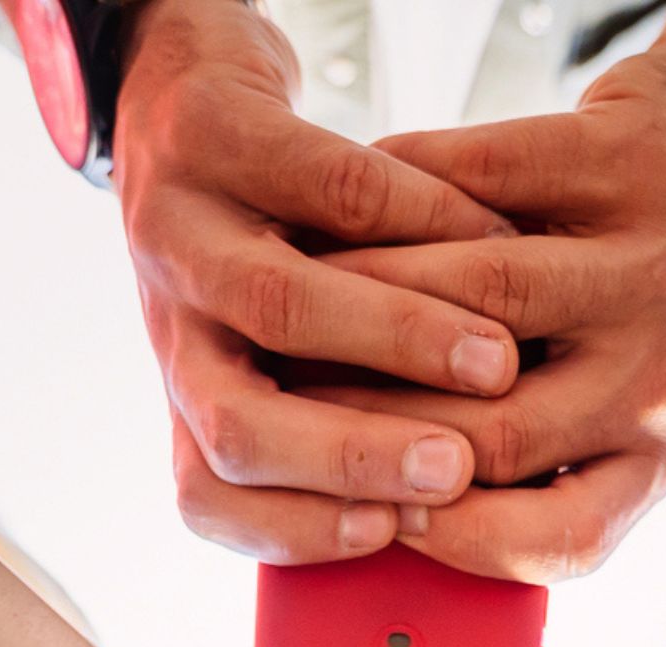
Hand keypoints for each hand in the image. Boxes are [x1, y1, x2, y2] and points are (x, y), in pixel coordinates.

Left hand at [109, 0, 521, 565]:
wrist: (194, 95)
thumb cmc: (268, 248)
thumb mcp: (278, 355)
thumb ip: (340, 426)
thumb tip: (462, 506)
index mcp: (189, 396)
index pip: (207, 498)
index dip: (293, 529)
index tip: (390, 532)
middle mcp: (171, 326)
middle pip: (237, 427)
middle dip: (352, 456)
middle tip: (454, 467)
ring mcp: (177, 229)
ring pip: (279, 305)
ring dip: (398, 340)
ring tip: (494, 360)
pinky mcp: (210, 129)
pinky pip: (326, 186)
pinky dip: (420, 220)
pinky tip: (489, 242)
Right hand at [291, 36, 665, 581]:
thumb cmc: (623, 300)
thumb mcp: (595, 406)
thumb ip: (516, 465)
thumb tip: (373, 507)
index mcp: (653, 459)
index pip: (562, 542)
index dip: (457, 539)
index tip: (380, 510)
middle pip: (503, 428)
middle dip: (380, 412)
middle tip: (299, 395)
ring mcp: (665, 271)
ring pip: (488, 298)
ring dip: (376, 293)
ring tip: (310, 290)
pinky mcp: (640, 164)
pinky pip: (493, 177)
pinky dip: (406, 187)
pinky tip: (354, 196)